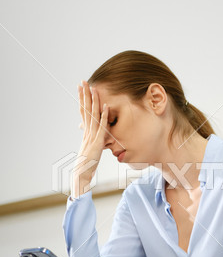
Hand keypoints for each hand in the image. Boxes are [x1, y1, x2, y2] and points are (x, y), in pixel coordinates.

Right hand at [72, 81, 109, 196]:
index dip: (82, 99)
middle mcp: (87, 132)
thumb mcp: (91, 149)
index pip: (83, 112)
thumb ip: (94, 141)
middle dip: (84, 95)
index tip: (81, 88)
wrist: (81, 174)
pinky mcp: (97, 142)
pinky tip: (106, 106)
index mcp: (85, 132)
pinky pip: (102, 127)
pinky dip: (104, 116)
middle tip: (82, 81)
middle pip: (85, 109)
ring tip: (93, 88)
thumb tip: (97, 137)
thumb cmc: (86, 164)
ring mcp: (91, 136)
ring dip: (93, 101)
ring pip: (92, 115)